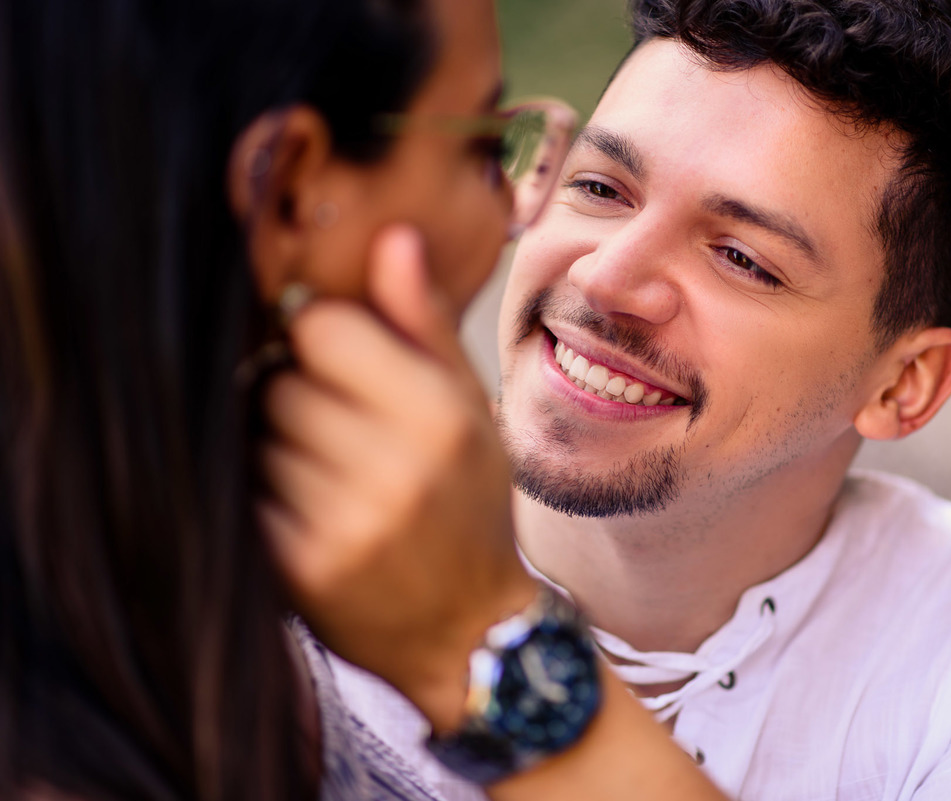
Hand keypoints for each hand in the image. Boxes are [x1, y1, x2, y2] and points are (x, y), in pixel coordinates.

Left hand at [258, 226, 536, 730]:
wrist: (465, 629)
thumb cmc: (469, 504)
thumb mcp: (468, 409)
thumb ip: (424, 323)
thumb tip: (392, 236)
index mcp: (439, 417)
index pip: (321, 329)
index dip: (326, 339)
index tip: (346, 363)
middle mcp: (393, 470)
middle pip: (279, 384)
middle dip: (301, 398)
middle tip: (343, 432)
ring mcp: (342, 523)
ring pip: (257, 437)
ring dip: (281, 448)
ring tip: (332, 477)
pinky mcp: (298, 567)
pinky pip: (247, 493)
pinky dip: (269, 497)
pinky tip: (313, 514)